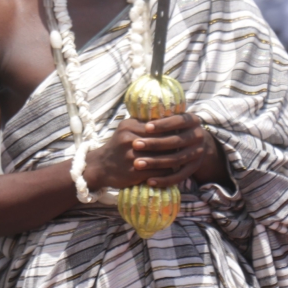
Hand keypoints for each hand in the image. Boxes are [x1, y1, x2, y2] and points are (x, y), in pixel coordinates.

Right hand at [84, 113, 211, 189]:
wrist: (99, 166)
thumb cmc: (118, 146)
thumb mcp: (126, 129)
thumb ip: (143, 123)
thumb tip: (168, 116)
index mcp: (129, 126)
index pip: (157, 126)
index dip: (171, 129)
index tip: (183, 131)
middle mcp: (129, 140)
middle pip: (161, 141)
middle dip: (175, 143)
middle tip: (188, 145)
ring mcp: (131, 156)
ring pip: (161, 156)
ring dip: (174, 158)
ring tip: (184, 157)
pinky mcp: (134, 172)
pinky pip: (158, 171)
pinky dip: (167, 171)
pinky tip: (174, 170)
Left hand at [129, 113, 211, 187]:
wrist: (190, 143)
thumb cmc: (171, 128)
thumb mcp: (169, 120)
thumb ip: (159, 117)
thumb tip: (139, 113)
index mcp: (193, 120)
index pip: (178, 121)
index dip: (162, 124)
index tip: (146, 127)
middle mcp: (198, 136)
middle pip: (175, 141)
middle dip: (154, 144)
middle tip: (135, 145)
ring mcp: (198, 153)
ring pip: (176, 160)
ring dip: (155, 163)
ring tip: (137, 164)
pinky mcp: (194, 168)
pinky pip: (180, 176)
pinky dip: (165, 180)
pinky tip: (149, 181)